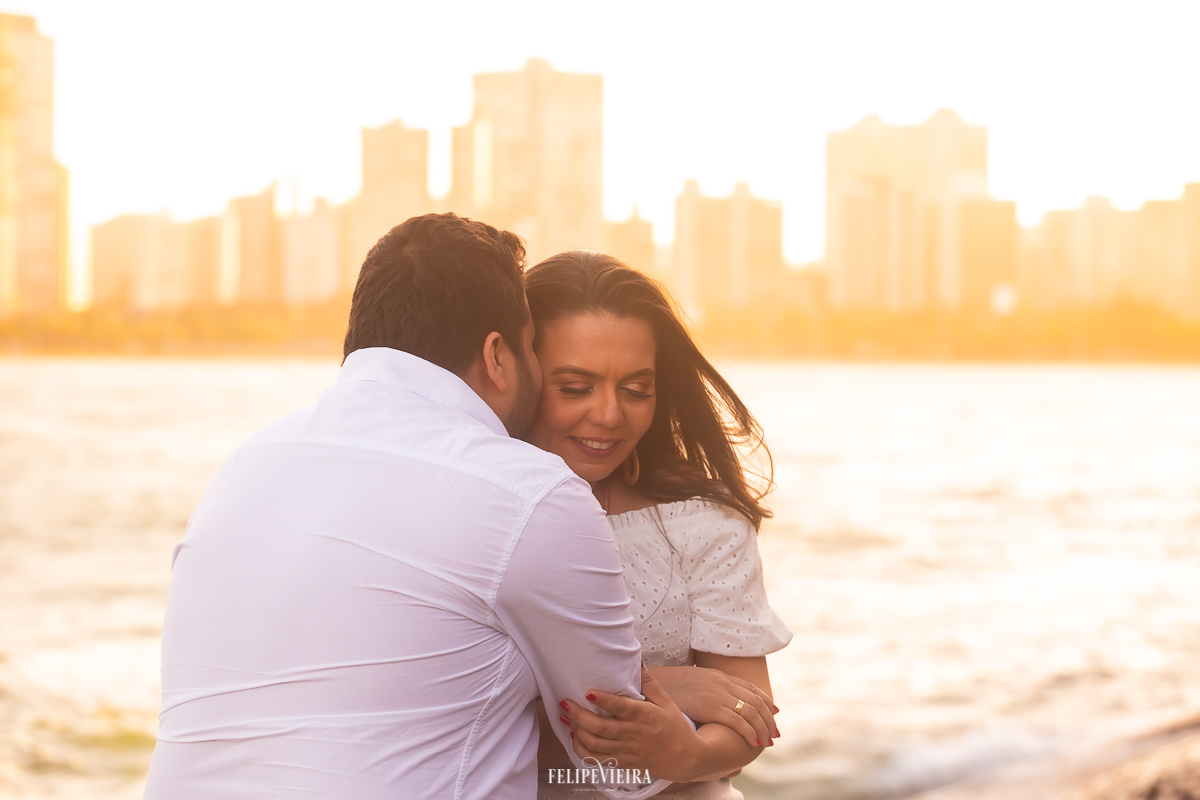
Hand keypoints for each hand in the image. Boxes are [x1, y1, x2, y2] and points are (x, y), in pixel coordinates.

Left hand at [558, 664, 704, 782]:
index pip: (620, 708)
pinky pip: (597, 760)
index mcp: (644, 716)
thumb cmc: (675, 726)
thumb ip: (649, 682)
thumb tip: (638, 660)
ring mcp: (627, 751)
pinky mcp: (624, 763)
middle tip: (564, 703)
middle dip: (578, 716)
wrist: (685, 758)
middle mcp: (634, 735)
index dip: (603, 700)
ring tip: (565, 718)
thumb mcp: (666, 701)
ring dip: (576, 731)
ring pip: (595, 745)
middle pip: (600, 728)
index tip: (587, 692)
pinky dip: (582, 750)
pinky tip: (575, 738)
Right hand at [648, 665, 777, 747]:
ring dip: (764, 727)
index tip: (774, 713)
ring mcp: (718, 695)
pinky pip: (738, 721)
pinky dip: (750, 732)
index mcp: (721, 677)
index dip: (766, 701)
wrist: (655, 682)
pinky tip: (755, 741)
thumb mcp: (696, 681)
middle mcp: (724, 684)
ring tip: (768, 740)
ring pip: (752, 712)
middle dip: (769, 718)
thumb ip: (710, 688)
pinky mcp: (711, 707)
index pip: (752, 688)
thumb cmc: (672, 686)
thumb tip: (717, 700)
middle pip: (756, 701)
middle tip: (775, 732)